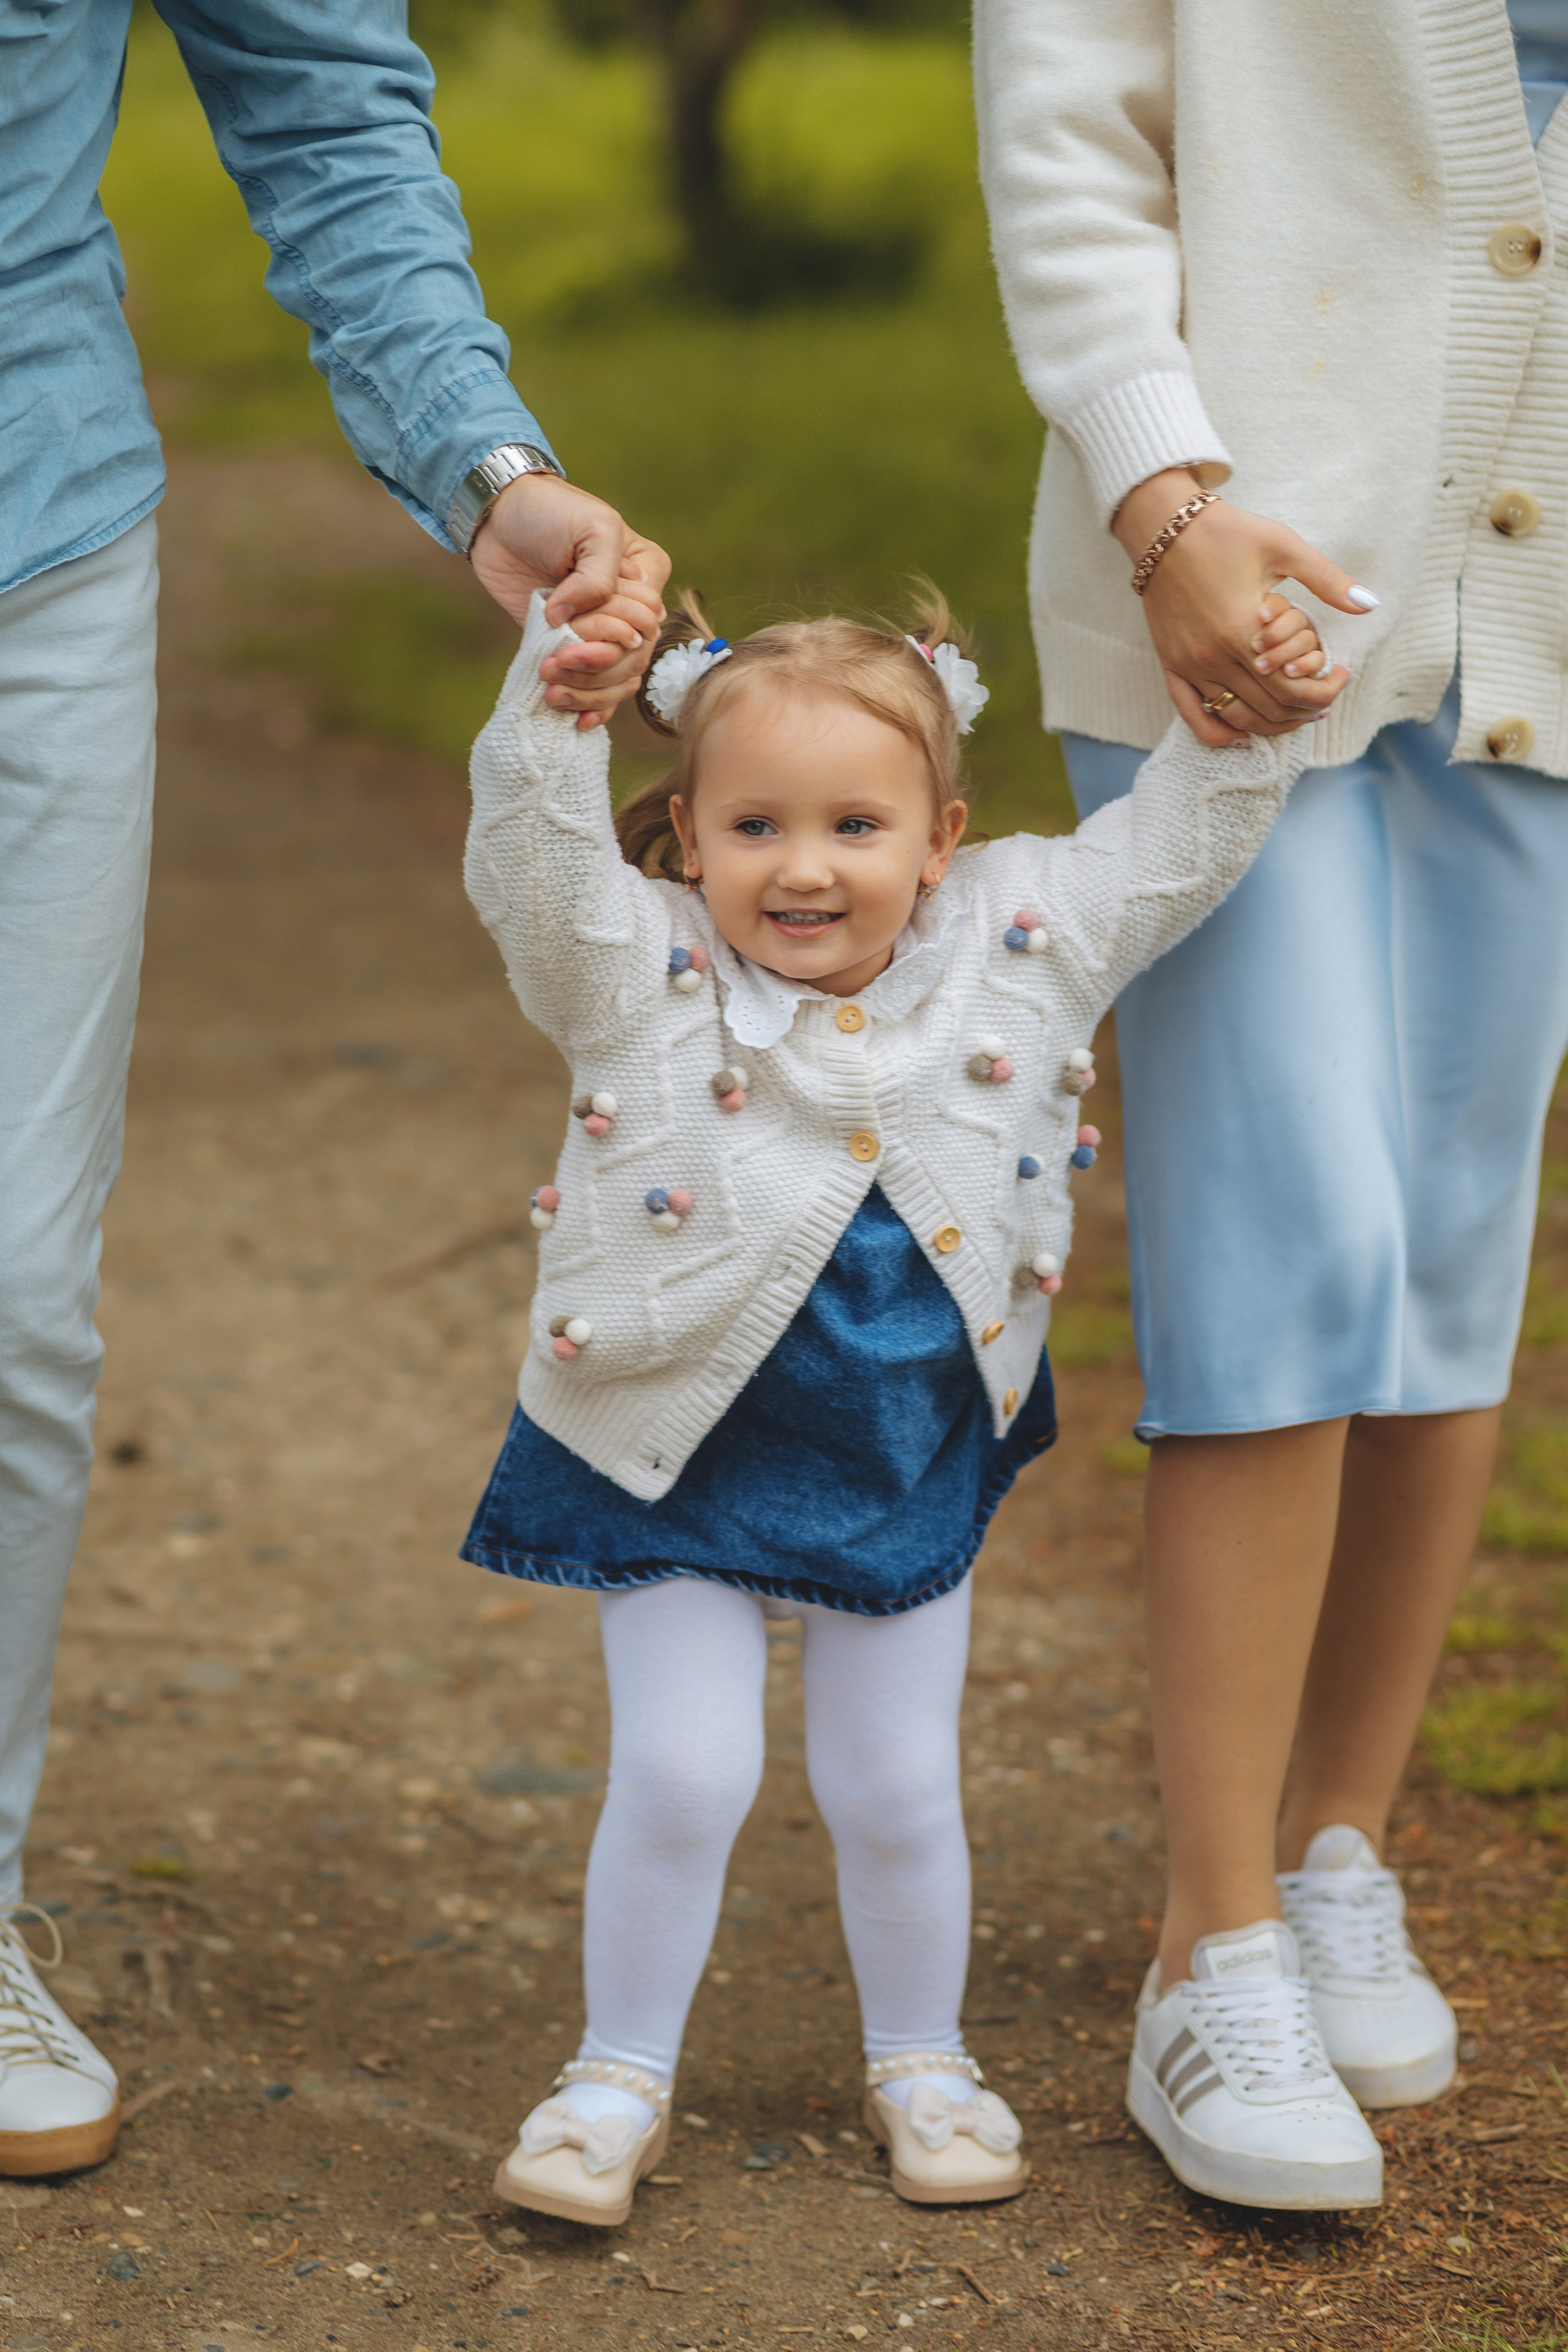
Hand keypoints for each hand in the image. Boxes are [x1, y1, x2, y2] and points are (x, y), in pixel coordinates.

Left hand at [470, 473, 669, 730]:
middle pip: (633, 659)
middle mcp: (629, 608)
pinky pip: (595, 688)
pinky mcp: (569, 647)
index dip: (614, 633)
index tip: (573, 624)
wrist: (499, 517)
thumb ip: (600, 576)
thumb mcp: (592, 528)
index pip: (647, 623)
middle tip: (554, 665)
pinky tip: (577, 721)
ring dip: (587, 692)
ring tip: (552, 693)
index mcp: (646, 574)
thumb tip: (572, 622)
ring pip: (617, 680)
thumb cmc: (551, 511)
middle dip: (595, 669)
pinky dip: (590, 708)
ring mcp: (600, 631)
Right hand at [1113, 468, 1376, 747]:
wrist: (1164, 526)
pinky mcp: (1171, 665)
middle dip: (1306, 709)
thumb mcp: (1284, 547)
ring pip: (1238, 719)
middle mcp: (1214, 657)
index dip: (1326, 691)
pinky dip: (1221, 734)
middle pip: (1270, 709)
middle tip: (1325, 693)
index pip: (1293, 688)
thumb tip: (1370, 605)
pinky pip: (1194, 716)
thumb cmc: (1228, 532)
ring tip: (1296, 710)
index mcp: (1243, 630)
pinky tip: (1244, 735)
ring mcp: (1190, 665)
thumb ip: (1328, 580)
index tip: (1342, 675)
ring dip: (1273, 724)